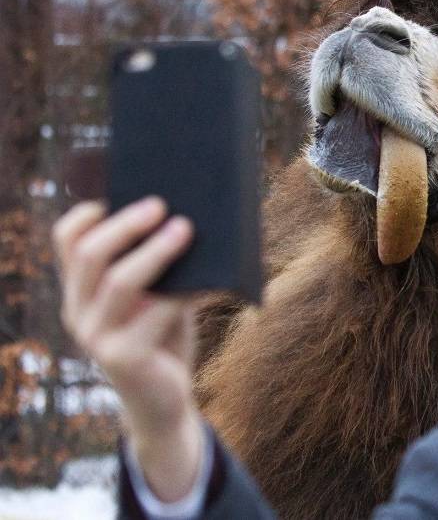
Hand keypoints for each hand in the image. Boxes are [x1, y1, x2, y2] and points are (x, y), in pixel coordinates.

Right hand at [53, 197, 202, 501]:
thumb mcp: (155, 297)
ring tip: (186, 229)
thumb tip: (188, 217)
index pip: (66, 241)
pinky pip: (158, 312)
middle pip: (91, 254)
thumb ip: (157, 268)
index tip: (118, 192)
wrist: (163, 403)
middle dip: (127, 224)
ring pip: (121, 282)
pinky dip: (187, 290)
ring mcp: (96, 337)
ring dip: (156, 251)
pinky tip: (213, 277)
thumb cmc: (163, 338)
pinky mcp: (124, 358)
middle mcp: (78, 311)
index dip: (88, 213)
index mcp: (79, 290)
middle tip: (161, 204)